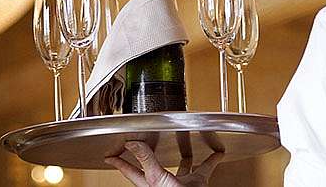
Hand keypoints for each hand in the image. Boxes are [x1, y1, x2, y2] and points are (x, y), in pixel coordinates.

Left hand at [105, 141, 223, 186]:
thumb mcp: (158, 178)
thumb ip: (146, 160)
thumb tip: (132, 143)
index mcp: (150, 183)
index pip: (130, 170)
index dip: (119, 162)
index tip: (109, 156)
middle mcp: (164, 184)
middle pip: (154, 166)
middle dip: (153, 154)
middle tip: (147, 143)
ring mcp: (181, 184)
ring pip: (182, 167)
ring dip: (185, 157)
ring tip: (186, 147)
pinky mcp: (197, 184)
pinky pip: (205, 169)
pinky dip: (211, 160)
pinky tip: (216, 154)